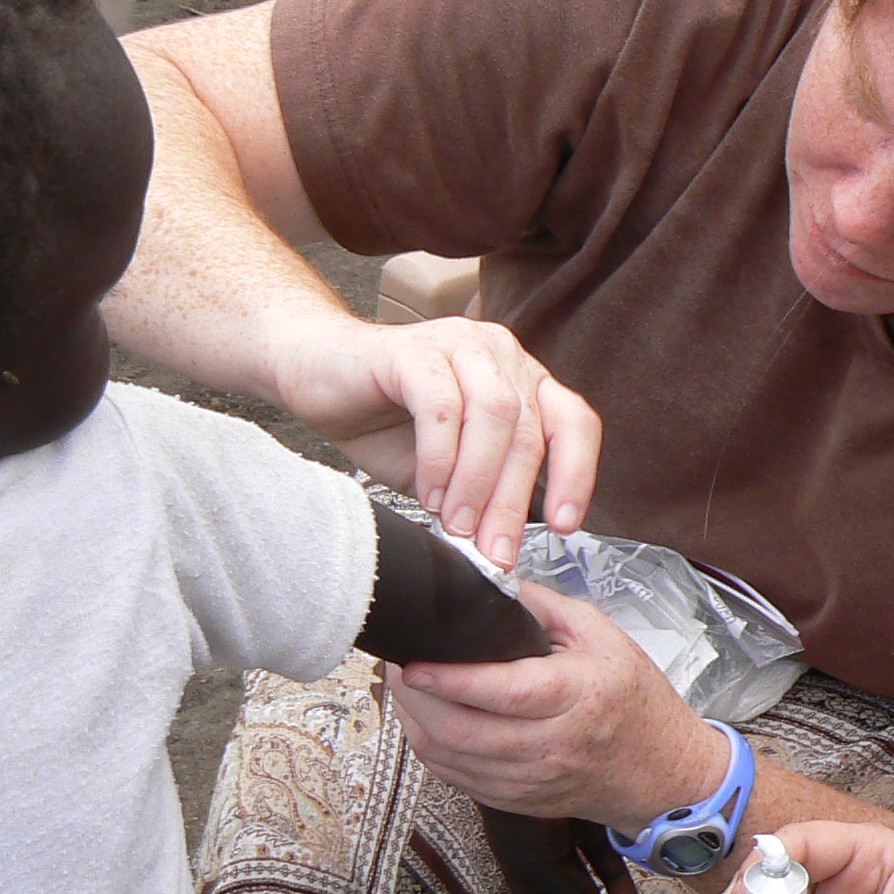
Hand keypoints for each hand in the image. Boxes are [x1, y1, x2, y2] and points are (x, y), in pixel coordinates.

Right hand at [270, 314, 599, 567]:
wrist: (316, 376)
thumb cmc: (385, 423)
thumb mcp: (450, 471)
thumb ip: (484, 492)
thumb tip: (506, 544)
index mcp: (522, 381)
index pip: (574, 422)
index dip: (577, 473)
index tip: (564, 524)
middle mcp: (501, 355)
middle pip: (530, 430)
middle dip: (512, 500)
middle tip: (495, 550)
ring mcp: (460, 344)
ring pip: (494, 414)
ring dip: (479, 480)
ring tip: (459, 524)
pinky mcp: (413, 349)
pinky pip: (441, 404)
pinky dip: (440, 457)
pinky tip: (429, 492)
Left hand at [389, 585, 726, 832]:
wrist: (662, 771)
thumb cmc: (634, 699)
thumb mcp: (601, 635)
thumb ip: (541, 606)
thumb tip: (485, 584)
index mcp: (579, 696)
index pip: (504, 692)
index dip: (451, 678)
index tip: (413, 660)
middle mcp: (553, 744)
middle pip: (462, 731)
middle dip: (414, 698)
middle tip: (397, 665)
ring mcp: (532, 779)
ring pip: (450, 759)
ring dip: (414, 723)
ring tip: (405, 688)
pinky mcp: (517, 801)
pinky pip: (456, 779)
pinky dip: (432, 748)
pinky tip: (427, 720)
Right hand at [479, 806, 638, 893]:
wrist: (527, 758)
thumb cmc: (520, 814)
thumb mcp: (539, 865)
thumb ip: (565, 889)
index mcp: (519, 859)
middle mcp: (541, 841)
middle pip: (568, 880)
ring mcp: (565, 820)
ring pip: (592, 857)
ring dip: (611, 883)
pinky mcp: (589, 800)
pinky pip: (607, 833)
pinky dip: (619, 853)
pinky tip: (636, 868)